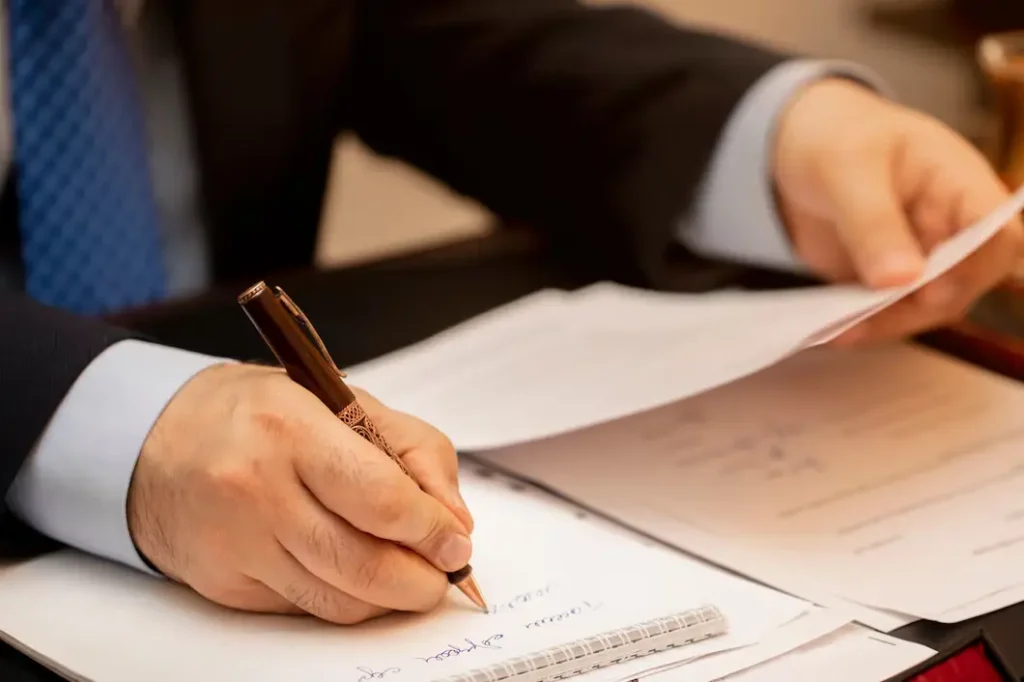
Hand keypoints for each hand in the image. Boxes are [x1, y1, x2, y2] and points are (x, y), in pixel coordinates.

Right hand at [127, 362, 473, 623]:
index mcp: (292, 429)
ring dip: (390, 598)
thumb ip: (413, 451)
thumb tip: (454, 520)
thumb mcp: (342, 401)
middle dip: (422, 581)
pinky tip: (353, 573)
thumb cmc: (259, 415)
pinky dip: (344, 599)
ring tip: (409, 577)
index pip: (382, 500)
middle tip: (444, 573)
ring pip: (339, 601)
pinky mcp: (225, 584)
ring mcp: (237, 544)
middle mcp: (258, 490)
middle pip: (364, 565)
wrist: (157, 441)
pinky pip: (305, 609)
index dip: (432, 530)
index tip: (456, 541)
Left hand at [773, 77, 1023, 343]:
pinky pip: (887, 312)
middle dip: (923, 306)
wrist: (799, 146)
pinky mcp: (888, 280)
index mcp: (959, 183)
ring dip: (889, 323)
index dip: (974, 266)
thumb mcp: (847, 169)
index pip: (995, 231)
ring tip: (841, 332)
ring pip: (927, 306)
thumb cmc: (837, 138)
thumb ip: (873, 221)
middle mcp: (952, 226)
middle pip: (966, 281)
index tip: (931, 291)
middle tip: (868, 319)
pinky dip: (864, 324)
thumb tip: (899, 279)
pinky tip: (832, 332)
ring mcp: (922, 257)